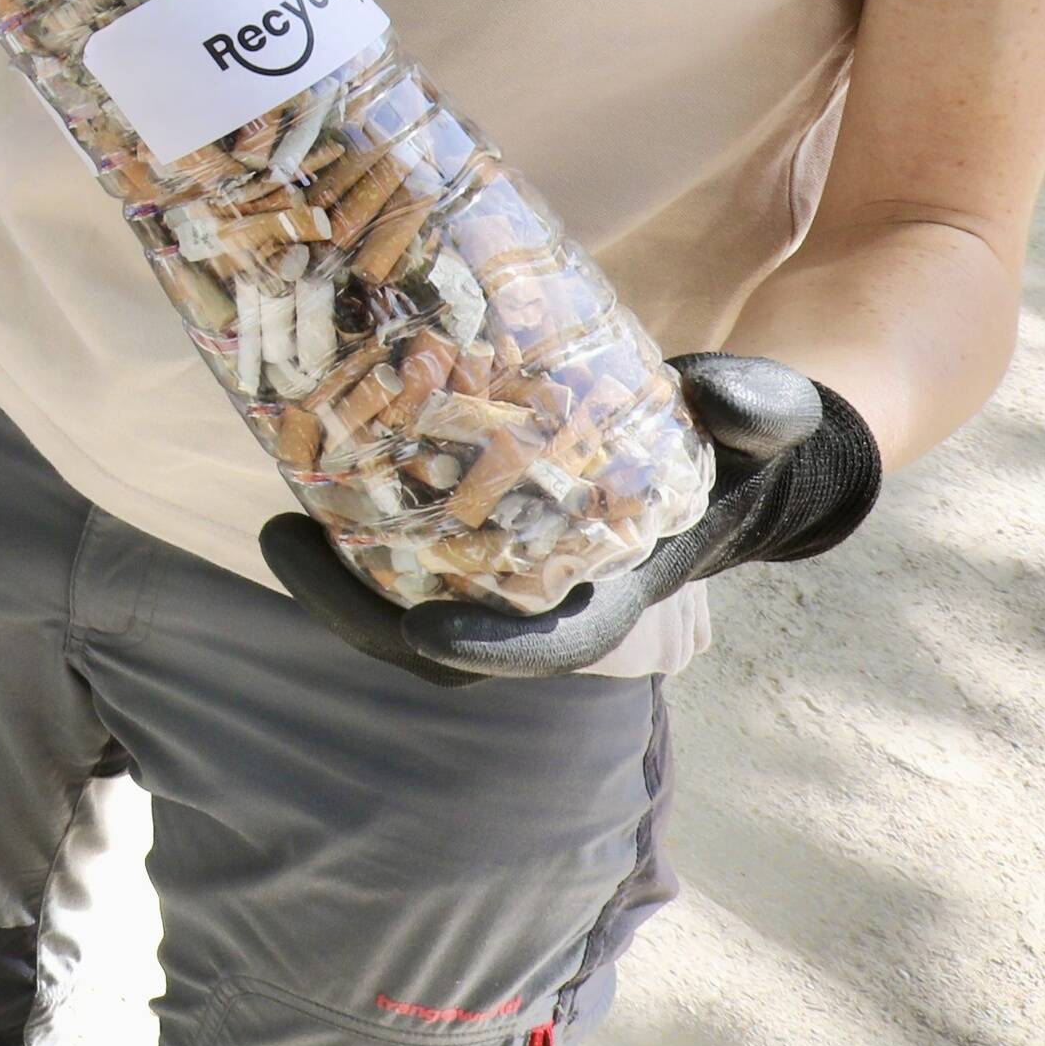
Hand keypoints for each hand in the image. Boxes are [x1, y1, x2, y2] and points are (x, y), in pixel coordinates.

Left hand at [262, 356, 881, 684]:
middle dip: (356, 608)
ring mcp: (506, 564)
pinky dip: (352, 527)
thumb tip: (718, 396)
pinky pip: (402, 547)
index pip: (543, 646)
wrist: (737, 445)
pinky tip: (302, 471)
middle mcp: (549, 590)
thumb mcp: (768, 422)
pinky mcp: (478, 522)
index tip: (419, 634)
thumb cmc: (752, 443)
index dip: (483, 650)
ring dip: (337, 573)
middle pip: (439, 635)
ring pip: (405, 595)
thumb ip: (755, 408)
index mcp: (615, 589)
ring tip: (276, 520)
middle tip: (284, 539)